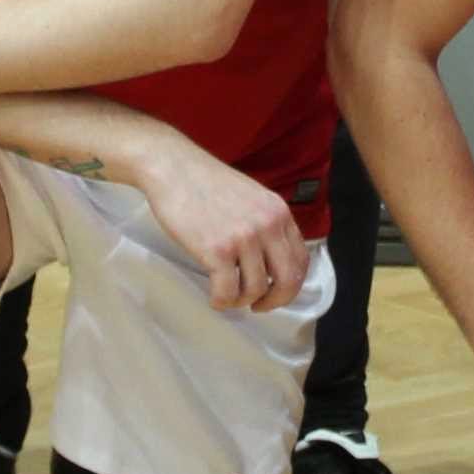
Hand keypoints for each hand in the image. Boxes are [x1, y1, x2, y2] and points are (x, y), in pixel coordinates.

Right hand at [116, 144, 305, 314]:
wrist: (173, 167)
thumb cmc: (204, 182)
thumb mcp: (250, 196)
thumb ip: (265, 223)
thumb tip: (270, 259)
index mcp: (278, 212)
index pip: (300, 260)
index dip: (290, 283)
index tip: (275, 291)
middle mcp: (267, 225)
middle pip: (288, 280)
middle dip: (274, 301)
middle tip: (258, 306)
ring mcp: (243, 238)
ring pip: (256, 289)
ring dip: (241, 300)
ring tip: (227, 295)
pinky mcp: (217, 250)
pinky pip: (228, 291)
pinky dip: (221, 301)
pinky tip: (214, 298)